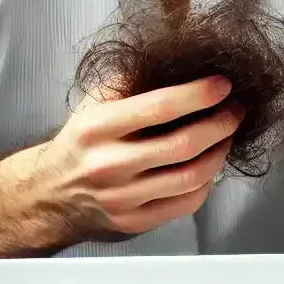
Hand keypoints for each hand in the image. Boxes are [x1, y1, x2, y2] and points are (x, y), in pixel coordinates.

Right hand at [41, 75, 242, 241]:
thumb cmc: (81, 141)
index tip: (224, 85)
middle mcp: (109, 165)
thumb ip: (131, 82)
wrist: (48, 195)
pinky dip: (207, 182)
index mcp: (98, 128)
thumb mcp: (94, 103)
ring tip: (227, 135)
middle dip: (220, 124)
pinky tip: (210, 164)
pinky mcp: (134, 223)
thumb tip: (180, 60)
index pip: (159, 107)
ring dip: (220, 153)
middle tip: (236, 110)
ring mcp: (122, 199)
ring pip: (190, 177)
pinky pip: (186, 203)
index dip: (198, 94)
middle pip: (182, 145)